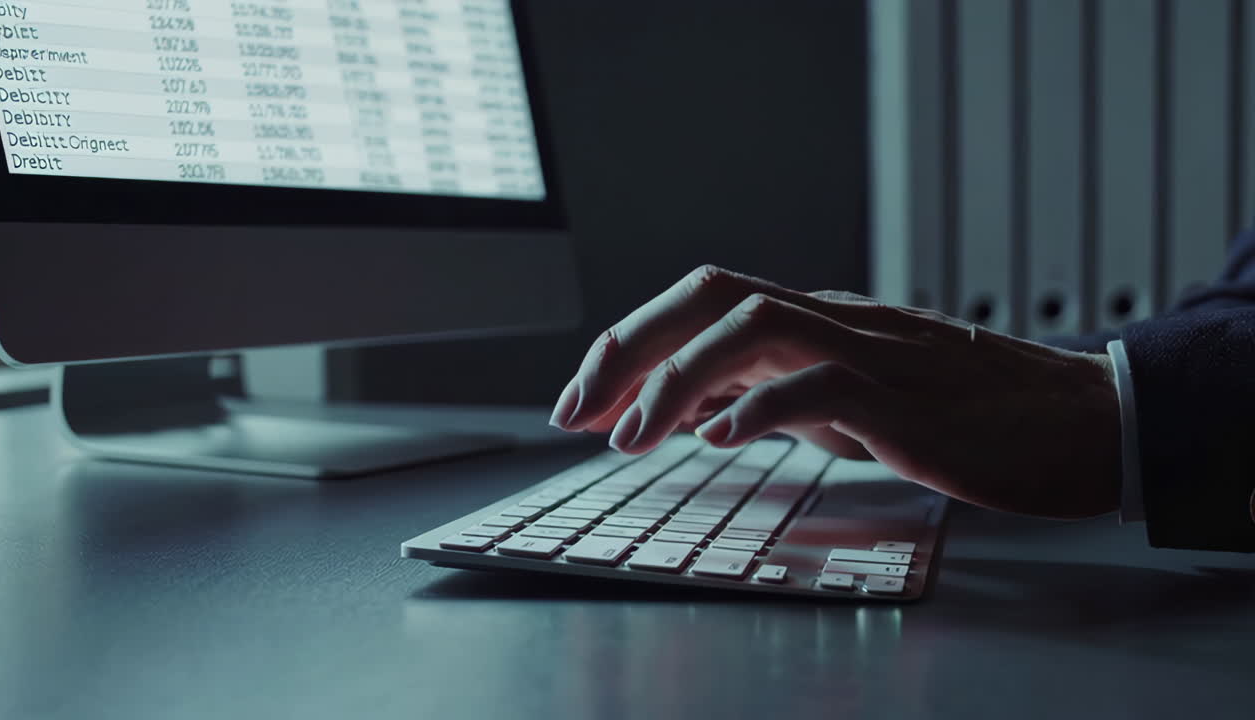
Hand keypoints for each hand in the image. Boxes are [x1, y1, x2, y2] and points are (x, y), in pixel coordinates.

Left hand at [549, 265, 1121, 518]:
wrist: (1077, 423)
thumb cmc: (962, 415)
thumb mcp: (847, 401)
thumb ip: (775, 395)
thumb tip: (693, 411)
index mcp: (818, 320)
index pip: (704, 300)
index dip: (632, 341)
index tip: (582, 396)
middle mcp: (836, 321)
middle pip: (712, 294)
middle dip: (631, 347)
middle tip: (576, 409)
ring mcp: (874, 353)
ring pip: (755, 325)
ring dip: (677, 380)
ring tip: (630, 436)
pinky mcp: (910, 399)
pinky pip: (823, 384)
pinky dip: (760, 407)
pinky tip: (720, 441)